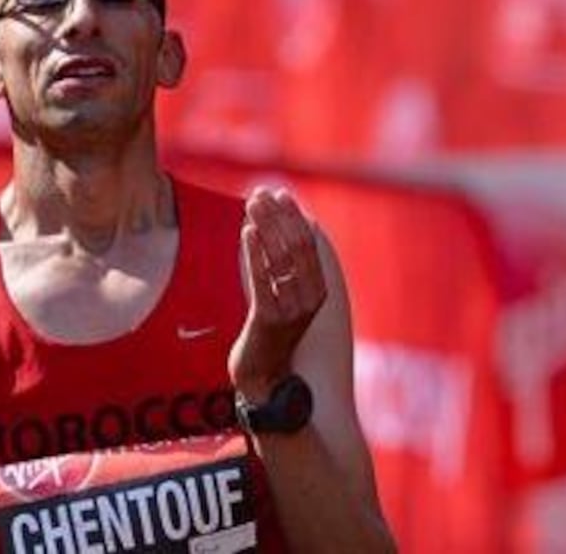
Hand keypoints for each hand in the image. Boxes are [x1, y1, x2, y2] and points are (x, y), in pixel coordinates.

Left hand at [229, 187, 327, 399]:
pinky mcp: (271, 319)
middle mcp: (310, 298)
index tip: (278, 193)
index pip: (309, 243)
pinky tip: (247, 231)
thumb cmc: (268, 326)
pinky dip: (255, 252)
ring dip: (265, 227)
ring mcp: (292, 310)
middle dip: (278, 216)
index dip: (293, 216)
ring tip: (251, 205)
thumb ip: (284, 262)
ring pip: (280, 259)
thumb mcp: (282, 292)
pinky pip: (263, 279)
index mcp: (318, 289)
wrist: (262, 372)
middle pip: (295, 247)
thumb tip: (284, 220)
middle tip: (260, 194)